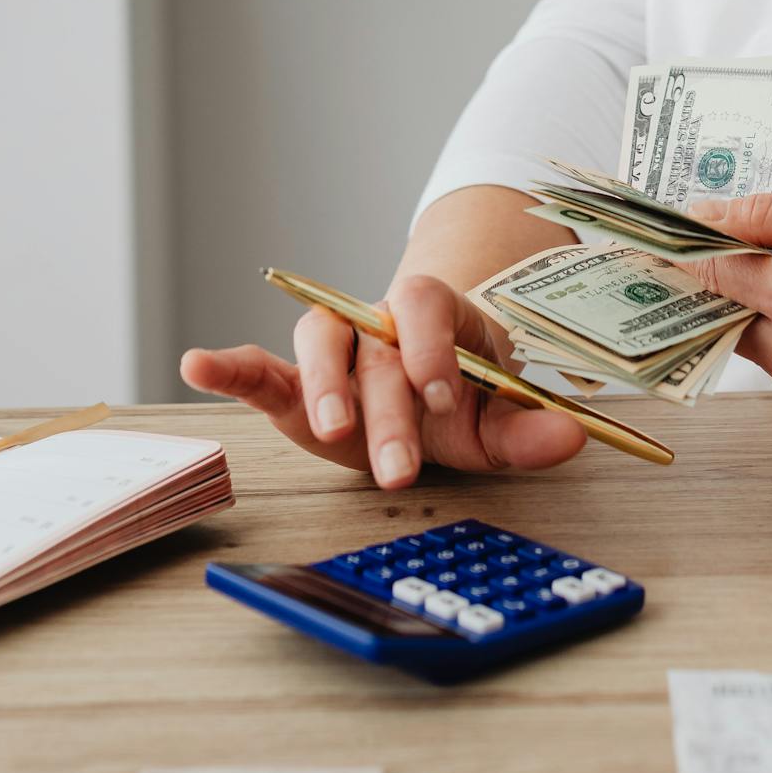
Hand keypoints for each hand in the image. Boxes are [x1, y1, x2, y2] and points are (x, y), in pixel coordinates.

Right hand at [179, 272, 586, 490]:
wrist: (429, 394)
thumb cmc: (462, 401)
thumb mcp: (499, 418)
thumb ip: (530, 429)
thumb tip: (572, 437)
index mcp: (433, 314)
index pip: (426, 307)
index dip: (431, 347)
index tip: (444, 398)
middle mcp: (378, 321)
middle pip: (376, 348)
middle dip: (386, 409)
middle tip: (400, 466)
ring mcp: (336, 349)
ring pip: (318, 342)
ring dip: (322, 383)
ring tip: (331, 430)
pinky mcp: (297, 384)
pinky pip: (261, 367)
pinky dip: (230, 366)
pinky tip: (198, 363)